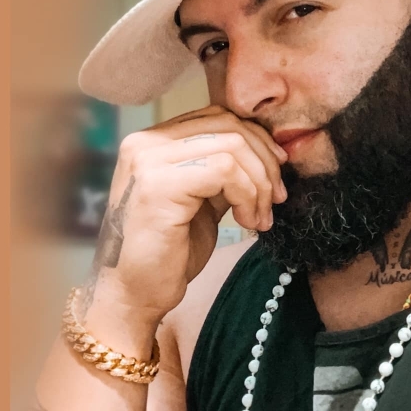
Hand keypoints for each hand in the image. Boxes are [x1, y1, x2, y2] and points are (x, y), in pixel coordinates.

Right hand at [79, 104, 287, 329]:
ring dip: (259, 185)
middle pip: (229, 126)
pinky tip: (245, 222)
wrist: (134, 294)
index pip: (219, 117)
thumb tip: (268, 152)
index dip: (257, 142)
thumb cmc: (169, 252)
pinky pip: (225, 171)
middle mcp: (145, 143)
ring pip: (232, 147)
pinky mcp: (158, 185)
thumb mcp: (203, 200)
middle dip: (265, 163)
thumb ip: (222, 171)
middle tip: (276, 200)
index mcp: (153, 141)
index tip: (276, 175)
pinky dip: (247, 195)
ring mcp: (148, 161)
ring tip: (259, 218)